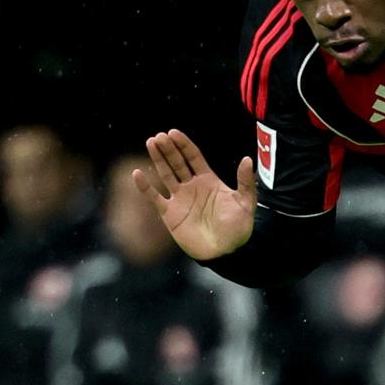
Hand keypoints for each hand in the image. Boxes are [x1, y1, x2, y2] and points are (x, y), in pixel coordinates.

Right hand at [134, 129, 255, 260]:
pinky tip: (137, 173)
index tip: (173, 132)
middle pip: (176, 162)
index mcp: (208, 180)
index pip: (193, 157)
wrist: (225, 252)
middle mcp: (192, 187)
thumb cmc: (238, 229)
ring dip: (157, 159)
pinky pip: (154, 198)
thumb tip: (247, 159)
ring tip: (150, 143)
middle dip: (168, 148)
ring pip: (165, 174)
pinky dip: (145, 187)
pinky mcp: (170, 214)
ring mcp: (179, 199)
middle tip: (159, 136)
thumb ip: (245, 181)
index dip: (183, 144)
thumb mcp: (245, 203)